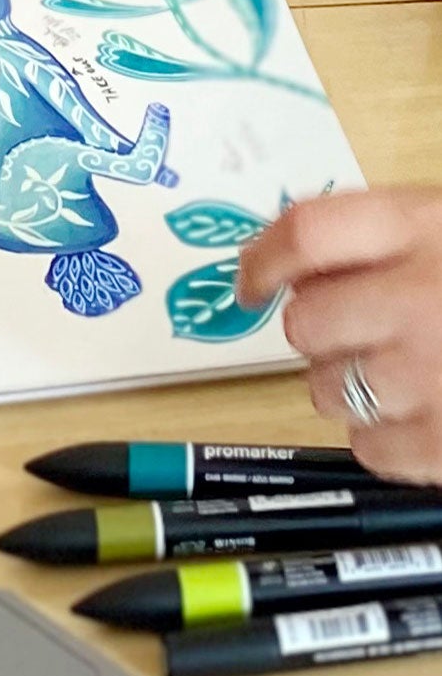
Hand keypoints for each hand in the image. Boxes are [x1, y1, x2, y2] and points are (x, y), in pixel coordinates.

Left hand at [238, 190, 441, 482]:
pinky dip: (385, 438)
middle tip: (361, 331)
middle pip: (305, 322)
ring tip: (412, 372)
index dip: (264, 259)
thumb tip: (292, 263)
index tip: (251, 281)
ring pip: (324, 390)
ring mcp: (429, 378)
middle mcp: (420, 300)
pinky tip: (429, 414)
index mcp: (428, 229)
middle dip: (322, 332)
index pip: (306, 235)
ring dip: (349, 386)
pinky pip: (366, 446)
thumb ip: (385, 237)